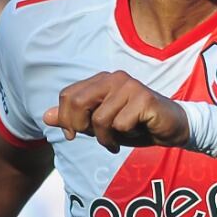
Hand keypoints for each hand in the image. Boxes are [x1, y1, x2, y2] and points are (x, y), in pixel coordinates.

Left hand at [42, 72, 189, 152]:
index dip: (66, 119)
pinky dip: (124, 137)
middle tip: (97, 137)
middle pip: (77, 103)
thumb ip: (74, 119)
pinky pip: (120, 124)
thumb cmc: (135, 125)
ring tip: (119, 138)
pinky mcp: (144, 99)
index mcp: (101, 80)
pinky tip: (136, 132)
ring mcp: (129, 86)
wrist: (171, 128)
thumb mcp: (100, 125)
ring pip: (100, 119)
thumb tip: (45, 116)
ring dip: (107, 138)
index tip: (74, 134)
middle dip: (82, 127)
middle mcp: (113, 78)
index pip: (67, 96)